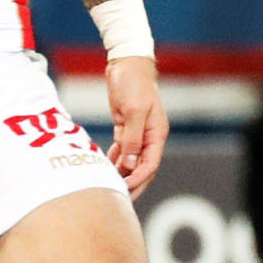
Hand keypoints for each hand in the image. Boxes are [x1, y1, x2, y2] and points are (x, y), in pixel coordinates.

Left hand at [104, 56, 167, 198]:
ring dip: (122, 174)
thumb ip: (132, 138)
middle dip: (132, 183)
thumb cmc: (133, 83)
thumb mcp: (133, 110)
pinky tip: (106, 168)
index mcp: (156, 133)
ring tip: (109, 187)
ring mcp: (137, 132)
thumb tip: (129, 164)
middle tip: (119, 199)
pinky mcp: (125, 126)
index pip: (150, 164)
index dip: (139, 178)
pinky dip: (115, 160)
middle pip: (142, 167)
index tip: (125, 188)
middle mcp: (149, 136)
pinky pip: (121, 149)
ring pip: (131, 160)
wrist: (126, 64)